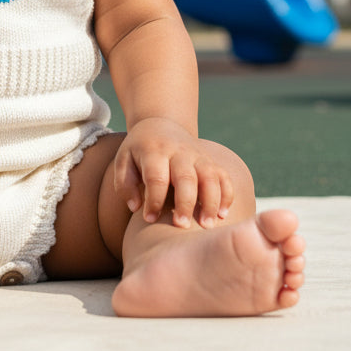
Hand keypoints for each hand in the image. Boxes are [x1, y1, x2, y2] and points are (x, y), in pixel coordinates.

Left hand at [114, 118, 233, 228]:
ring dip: (211, 202)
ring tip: (207, 225)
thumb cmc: (139, 151)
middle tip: (181, 226)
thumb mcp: (123, 160)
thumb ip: (124, 183)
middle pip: (186, 177)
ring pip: (210, 177)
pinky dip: (226, 195)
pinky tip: (222, 215)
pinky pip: (224, 177)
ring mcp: (198, 155)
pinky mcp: (211, 161)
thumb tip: (136, 207)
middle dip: (185, 203)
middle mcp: (178, 152)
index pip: (156, 177)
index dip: (154, 200)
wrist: (160, 124)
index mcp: (154, 151)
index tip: (149, 219)